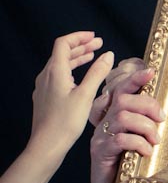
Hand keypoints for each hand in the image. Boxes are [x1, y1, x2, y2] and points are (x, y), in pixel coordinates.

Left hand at [30, 32, 113, 155]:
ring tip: (92, 56)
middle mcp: (46, 76)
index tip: (95, 38)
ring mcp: (44, 87)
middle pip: (62, 53)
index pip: (64, 44)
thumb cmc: (65, 122)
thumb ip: (97, 72)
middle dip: (81, 46)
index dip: (79, 37)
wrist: (46, 145)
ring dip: (77, 58)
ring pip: (60, 65)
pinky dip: (71, 70)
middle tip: (99, 44)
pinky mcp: (45, 97)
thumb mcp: (86, 95)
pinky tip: (80, 78)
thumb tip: (108, 55)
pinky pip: (57, 76)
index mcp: (55, 72)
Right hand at [88, 66, 162, 182]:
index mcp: (115, 116)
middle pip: (123, 99)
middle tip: (162, 119)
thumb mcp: (144, 143)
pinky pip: (119, 140)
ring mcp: (99, 138)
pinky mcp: (99, 154)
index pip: (121, 89)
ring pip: (122, 117)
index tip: (152, 71)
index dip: (134, 78)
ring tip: (156, 141)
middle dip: (147, 104)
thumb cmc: (133, 170)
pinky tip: (147, 152)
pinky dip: (138, 143)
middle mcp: (104, 123)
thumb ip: (151, 126)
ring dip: (146, 126)